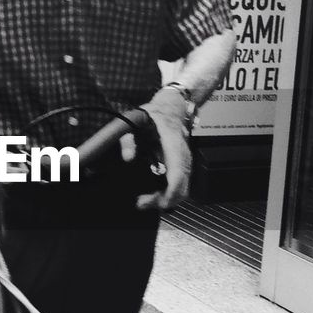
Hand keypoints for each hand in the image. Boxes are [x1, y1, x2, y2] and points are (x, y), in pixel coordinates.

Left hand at [135, 90, 191, 211]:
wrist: (172, 109)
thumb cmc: (154, 116)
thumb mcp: (135, 122)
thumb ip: (128, 139)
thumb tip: (127, 157)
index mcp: (174, 147)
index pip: (177, 176)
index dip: (168, 194)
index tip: (152, 202)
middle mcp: (183, 158)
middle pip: (181, 190)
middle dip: (162, 202)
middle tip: (141, 203)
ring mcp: (185, 164)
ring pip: (182, 191)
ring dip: (164, 200)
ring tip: (144, 201)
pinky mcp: (183, 167)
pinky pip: (179, 186)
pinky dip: (167, 194)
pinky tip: (152, 194)